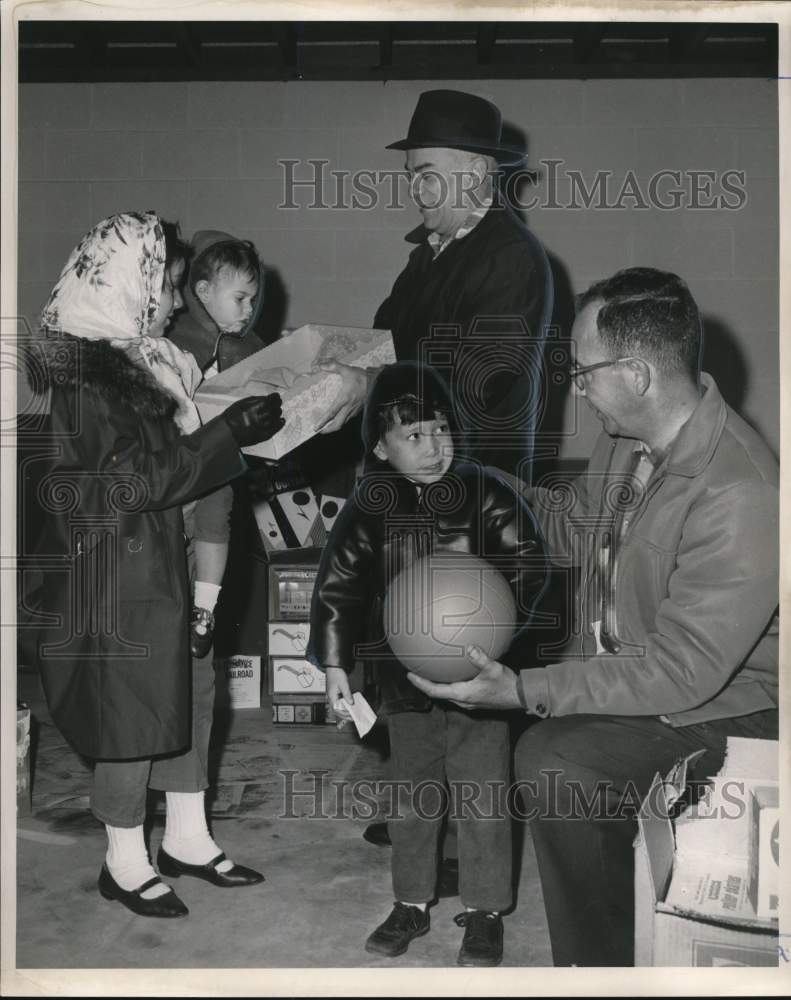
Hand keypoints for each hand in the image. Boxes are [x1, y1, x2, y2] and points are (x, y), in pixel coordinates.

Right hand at [223, 393, 283, 446]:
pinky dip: (280, 423)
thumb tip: (269, 397)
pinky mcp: (265, 435)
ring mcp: (265, 426)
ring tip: (271, 414)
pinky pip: (278, 428)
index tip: (276, 398)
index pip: (275, 399)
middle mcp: (263, 415)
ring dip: (276, 414)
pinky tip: (280, 421)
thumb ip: (257, 399)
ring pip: (278, 417)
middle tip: (273, 407)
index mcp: (257, 405)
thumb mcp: (243, 402)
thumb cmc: (232, 417)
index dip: (276, 398)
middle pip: (277, 408)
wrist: (227, 432)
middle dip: (276, 406)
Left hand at [313, 361, 370, 433]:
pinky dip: (341, 421)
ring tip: (327, 427)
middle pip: (338, 424)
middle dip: (328, 429)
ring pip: (343, 423)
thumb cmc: (361, 377)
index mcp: (344, 399)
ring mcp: (354, 410)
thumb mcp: (347, 370)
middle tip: (320, 430)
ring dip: (334, 426)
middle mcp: (348, 407)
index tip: (316, 427)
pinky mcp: (358, 410)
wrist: (377, 382)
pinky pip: (348, 419)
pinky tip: (338, 418)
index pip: (331, 413)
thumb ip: (334, 366)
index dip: (323, 421)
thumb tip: (322, 365)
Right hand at [325, 666, 352, 719]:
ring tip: (351, 712)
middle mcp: (330, 697)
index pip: (337, 710)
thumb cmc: (335, 673)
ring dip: (343, 711)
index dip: (344, 714)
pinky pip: (338, 702)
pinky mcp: (334, 693)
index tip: (351, 715)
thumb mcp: (343, 684)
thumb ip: (347, 694)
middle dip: (344, 715)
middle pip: (336, 710)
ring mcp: (331, 695)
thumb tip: (350, 702)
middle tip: (352, 717)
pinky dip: (343, 705)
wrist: (332, 666)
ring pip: (337, 707)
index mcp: (331, 696)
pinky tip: (348, 705)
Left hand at [406, 645, 521, 710]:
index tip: (409, 675)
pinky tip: (453, 672)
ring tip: (430, 671)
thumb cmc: (507, 685)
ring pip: (447, 693)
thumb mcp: (493, 669)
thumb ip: (479, 658)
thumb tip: (468, 647)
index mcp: (462, 694)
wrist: (520, 697)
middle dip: (425, 683)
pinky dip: (449, 682)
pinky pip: (456, 691)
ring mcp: (469, 702)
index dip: (420, 683)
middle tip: (416, 671)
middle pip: (437, 692)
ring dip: (436, 684)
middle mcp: (463, 700)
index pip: (434, 690)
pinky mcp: (475, 699)